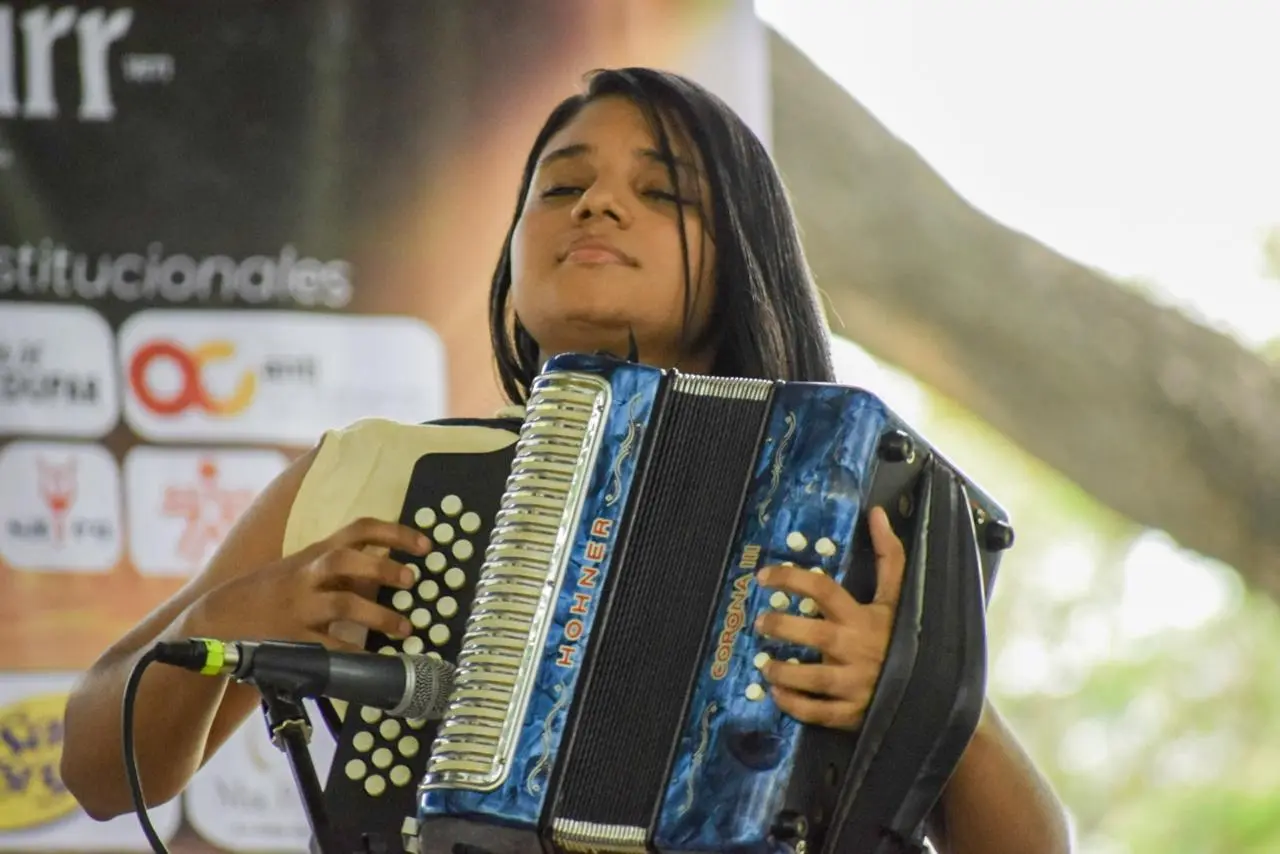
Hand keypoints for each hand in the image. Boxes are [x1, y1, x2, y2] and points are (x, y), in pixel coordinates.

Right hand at [187, 517, 431, 650]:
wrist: (217, 617)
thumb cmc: (271, 592)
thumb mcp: (304, 568)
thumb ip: (342, 568)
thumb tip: (389, 570)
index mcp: (315, 554)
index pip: (358, 530)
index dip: (395, 532)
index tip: (426, 545)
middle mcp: (307, 575)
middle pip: (345, 559)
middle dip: (382, 566)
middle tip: (412, 579)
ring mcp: (298, 607)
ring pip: (342, 604)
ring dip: (379, 615)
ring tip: (405, 627)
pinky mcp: (292, 638)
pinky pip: (328, 647)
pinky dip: (354, 655)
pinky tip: (375, 662)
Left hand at [753, 506, 905, 730]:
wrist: (935, 692)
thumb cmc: (906, 637)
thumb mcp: (896, 599)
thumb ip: (887, 557)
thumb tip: (876, 513)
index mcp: (863, 617)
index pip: (824, 590)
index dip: (792, 578)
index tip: (763, 576)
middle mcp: (857, 649)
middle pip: (814, 634)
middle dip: (782, 626)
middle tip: (760, 622)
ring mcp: (855, 684)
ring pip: (812, 678)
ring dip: (782, 672)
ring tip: (765, 665)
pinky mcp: (853, 713)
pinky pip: (818, 712)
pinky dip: (794, 706)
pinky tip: (777, 695)